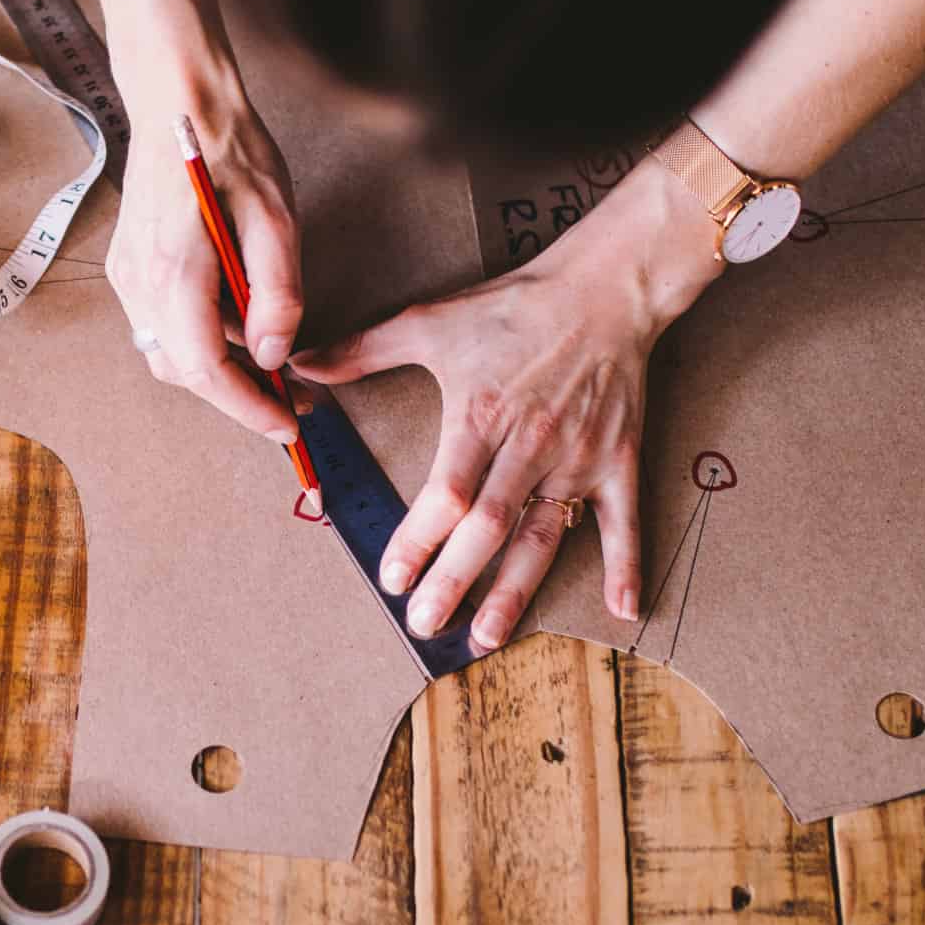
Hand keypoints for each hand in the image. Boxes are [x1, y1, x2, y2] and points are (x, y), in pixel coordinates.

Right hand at [101, 0, 302, 439]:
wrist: (178, 101)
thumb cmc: (229, 150)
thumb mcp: (276, 220)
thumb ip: (277, 295)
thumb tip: (275, 356)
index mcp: (174, 272)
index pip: (205, 369)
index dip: (246, 407)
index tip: (285, 424)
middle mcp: (139, 283)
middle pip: (186, 371)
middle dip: (240, 395)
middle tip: (295, 400)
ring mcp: (129, 278)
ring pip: (174, 354)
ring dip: (225, 369)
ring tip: (279, 364)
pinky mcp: (130, 271)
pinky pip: (166, 327)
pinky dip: (207, 339)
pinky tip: (244, 324)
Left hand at [292, 158, 723, 648]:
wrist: (604, 287)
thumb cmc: (513, 307)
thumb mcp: (431, 321)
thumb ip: (362, 351)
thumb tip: (298, 363)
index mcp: (480, 418)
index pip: (445, 494)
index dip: (418, 540)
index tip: (393, 580)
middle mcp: (528, 447)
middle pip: (488, 528)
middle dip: (455, 581)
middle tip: (425, 625)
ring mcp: (575, 459)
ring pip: (543, 537)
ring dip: (515, 592)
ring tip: (488, 636)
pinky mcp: (617, 461)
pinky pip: (622, 521)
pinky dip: (626, 564)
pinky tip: (624, 610)